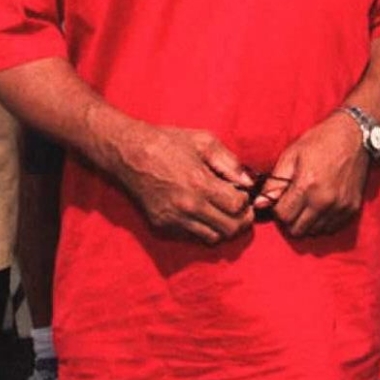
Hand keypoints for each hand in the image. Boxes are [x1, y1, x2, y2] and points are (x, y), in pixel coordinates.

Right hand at [113, 123, 254, 244]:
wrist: (130, 154)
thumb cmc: (169, 143)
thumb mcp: (205, 141)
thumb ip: (231, 162)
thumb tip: (249, 182)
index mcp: (201, 184)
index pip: (238, 207)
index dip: (246, 202)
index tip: (244, 194)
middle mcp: (189, 206)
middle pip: (229, 228)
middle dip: (241, 219)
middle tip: (241, 209)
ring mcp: (174, 219)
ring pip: (212, 238)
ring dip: (223, 227)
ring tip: (223, 212)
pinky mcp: (162, 225)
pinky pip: (192, 236)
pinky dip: (204, 229)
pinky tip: (204, 214)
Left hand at [272, 112, 370, 236]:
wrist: (355, 135)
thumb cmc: (320, 141)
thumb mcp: (291, 155)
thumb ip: (274, 183)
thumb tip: (259, 205)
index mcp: (307, 185)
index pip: (283, 216)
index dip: (277, 209)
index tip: (282, 198)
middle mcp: (324, 201)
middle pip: (297, 229)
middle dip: (290, 218)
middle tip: (293, 202)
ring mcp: (340, 207)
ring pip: (314, 232)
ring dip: (307, 222)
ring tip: (308, 203)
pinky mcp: (352, 209)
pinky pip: (330, 229)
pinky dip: (322, 222)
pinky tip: (321, 206)